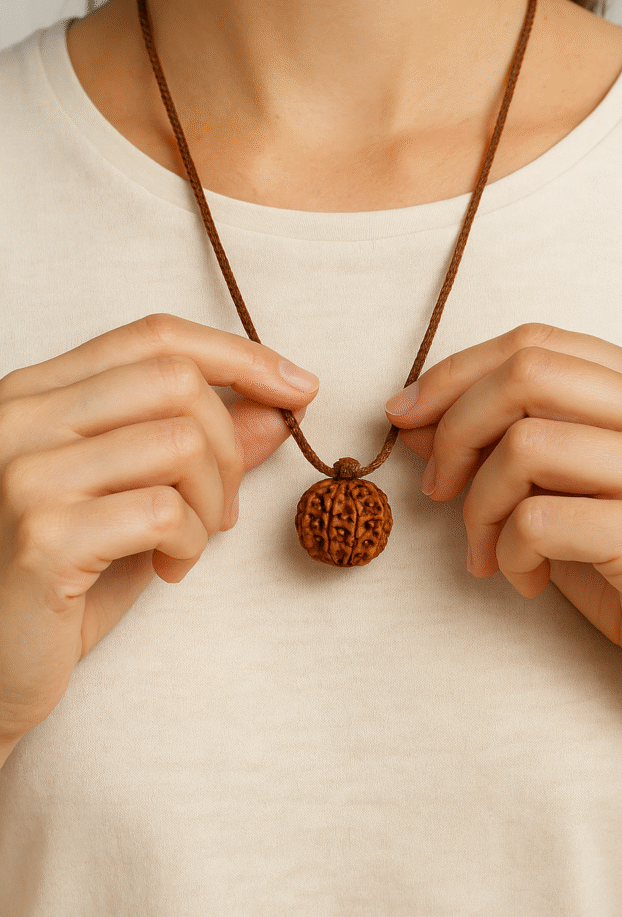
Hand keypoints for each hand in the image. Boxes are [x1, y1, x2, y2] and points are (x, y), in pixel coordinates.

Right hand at [0, 313, 318, 748]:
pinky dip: (191, 543)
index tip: (298, 387)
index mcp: (38, 393)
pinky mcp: (42, 534)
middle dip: (230, 444)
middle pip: (176, 379)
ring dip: (213, 503)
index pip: (154, 336)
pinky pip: (164, 511)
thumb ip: (198, 448)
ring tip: (189, 544)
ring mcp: (25, 472)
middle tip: (224, 507)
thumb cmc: (60, 580)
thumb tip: (276, 407)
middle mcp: (21, 416)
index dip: (238, 355)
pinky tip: (167, 568)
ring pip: (180, 442)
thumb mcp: (136, 499)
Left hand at [385, 322, 621, 723]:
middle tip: (437, 486)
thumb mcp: (571, 498)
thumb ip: (509, 452)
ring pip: (525, 446)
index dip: (459, 372)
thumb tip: (418, 421)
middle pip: (528, 374)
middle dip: (456, 426)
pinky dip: (509, 553)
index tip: (408, 412)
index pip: (541, 343)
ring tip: (487, 552)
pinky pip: (539, 521)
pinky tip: (529, 582)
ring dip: (478, 506)